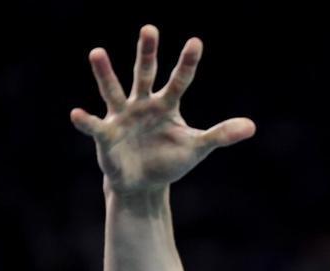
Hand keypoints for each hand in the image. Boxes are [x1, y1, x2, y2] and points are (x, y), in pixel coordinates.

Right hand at [70, 25, 254, 194]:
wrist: (143, 183)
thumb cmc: (169, 159)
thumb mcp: (197, 147)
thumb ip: (221, 135)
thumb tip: (252, 126)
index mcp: (166, 105)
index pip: (180, 81)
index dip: (187, 63)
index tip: (195, 42)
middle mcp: (143, 104)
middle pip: (145, 74)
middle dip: (147, 53)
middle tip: (150, 29)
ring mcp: (122, 117)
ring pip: (113, 90)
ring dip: (105, 73)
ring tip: (97, 52)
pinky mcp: (106, 135)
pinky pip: (95, 126)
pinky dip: (86, 121)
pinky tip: (77, 114)